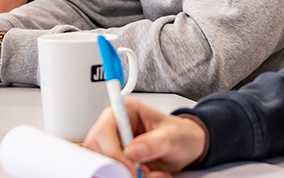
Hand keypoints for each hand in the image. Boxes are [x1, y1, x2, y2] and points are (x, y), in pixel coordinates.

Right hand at [83, 99, 206, 177]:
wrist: (187, 148)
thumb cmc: (180, 134)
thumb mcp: (174, 136)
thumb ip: (155, 142)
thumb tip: (133, 151)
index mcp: (125, 112)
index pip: (104, 128)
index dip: (111, 149)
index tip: (128, 166)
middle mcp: (116, 129)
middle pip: (96, 148)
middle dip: (115, 165)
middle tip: (137, 174)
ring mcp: (116, 146)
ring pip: (102, 164)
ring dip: (122, 174)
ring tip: (146, 173)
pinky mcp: (119, 161)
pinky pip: (112, 173)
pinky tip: (148, 175)